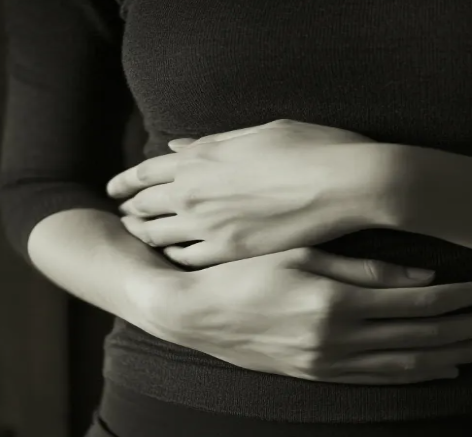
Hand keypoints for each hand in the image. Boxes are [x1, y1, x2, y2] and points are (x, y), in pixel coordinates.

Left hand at [106, 119, 398, 267]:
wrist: (347, 183)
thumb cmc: (312, 148)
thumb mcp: (260, 132)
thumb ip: (212, 143)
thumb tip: (177, 146)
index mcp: (200, 156)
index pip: (144, 171)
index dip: (124, 181)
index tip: (115, 189)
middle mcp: (195, 191)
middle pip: (144, 205)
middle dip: (130, 209)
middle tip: (124, 217)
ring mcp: (211, 225)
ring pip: (158, 236)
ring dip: (144, 235)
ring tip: (139, 238)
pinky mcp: (233, 252)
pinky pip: (188, 259)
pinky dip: (175, 257)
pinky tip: (175, 257)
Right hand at [138, 248, 471, 384]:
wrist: (195, 314)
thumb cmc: (245, 273)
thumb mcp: (302, 256)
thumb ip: (366, 269)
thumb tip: (425, 277)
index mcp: (341, 302)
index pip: (424, 302)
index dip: (468, 298)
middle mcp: (342, 338)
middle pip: (428, 336)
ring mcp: (332, 362)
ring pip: (413, 363)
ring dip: (460, 354)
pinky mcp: (321, 374)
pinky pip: (382, 379)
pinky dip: (420, 374)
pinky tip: (447, 369)